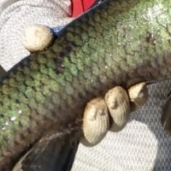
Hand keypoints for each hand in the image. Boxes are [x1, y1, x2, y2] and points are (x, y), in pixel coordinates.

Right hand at [23, 24, 147, 144]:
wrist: (81, 36)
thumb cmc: (59, 47)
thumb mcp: (48, 42)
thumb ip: (39, 40)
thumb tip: (31, 36)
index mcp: (71, 112)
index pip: (83, 134)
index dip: (91, 128)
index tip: (91, 108)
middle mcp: (94, 113)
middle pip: (102, 130)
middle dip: (104, 119)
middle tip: (101, 102)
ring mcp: (112, 102)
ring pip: (120, 119)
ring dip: (121, 108)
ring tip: (118, 90)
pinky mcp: (129, 88)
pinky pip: (137, 100)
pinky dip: (138, 95)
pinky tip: (138, 83)